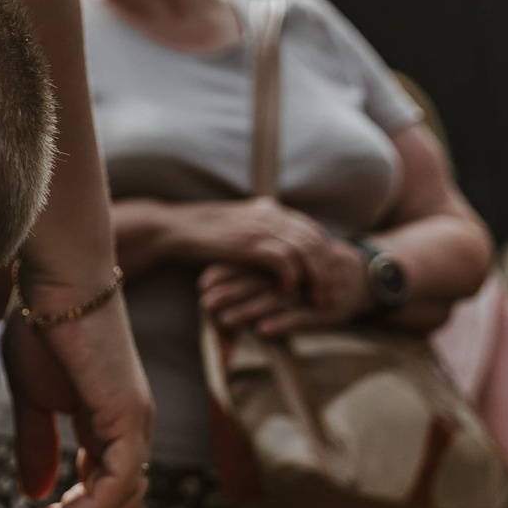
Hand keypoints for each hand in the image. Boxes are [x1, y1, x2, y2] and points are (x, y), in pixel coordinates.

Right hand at [0, 297, 152, 507]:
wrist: (56, 280)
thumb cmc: (42, 323)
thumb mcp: (32, 396)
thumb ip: (36, 444)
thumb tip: (35, 494)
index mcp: (110, 423)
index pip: (105, 489)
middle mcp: (132, 429)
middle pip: (119, 504)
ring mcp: (134, 424)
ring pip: (124, 501)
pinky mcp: (127, 417)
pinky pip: (119, 483)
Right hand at [167, 198, 355, 298]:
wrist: (174, 228)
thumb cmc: (201, 234)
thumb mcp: (237, 228)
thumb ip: (259, 233)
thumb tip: (277, 251)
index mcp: (270, 209)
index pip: (312, 229)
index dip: (325, 254)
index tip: (329, 277)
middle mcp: (271, 214)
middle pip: (316, 239)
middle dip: (328, 269)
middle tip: (332, 293)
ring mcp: (261, 226)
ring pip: (306, 250)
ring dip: (316, 277)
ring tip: (318, 299)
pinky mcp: (250, 241)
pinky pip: (284, 259)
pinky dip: (292, 276)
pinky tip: (291, 291)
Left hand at [198, 235, 372, 335]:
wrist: (364, 275)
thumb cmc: (317, 271)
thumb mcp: (291, 262)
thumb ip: (262, 264)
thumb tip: (224, 271)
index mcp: (283, 262)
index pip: (250, 266)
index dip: (226, 273)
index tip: (202, 283)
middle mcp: (293, 276)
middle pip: (257, 283)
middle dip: (230, 293)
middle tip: (205, 302)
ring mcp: (309, 294)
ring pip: (275, 301)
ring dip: (249, 310)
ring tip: (225, 319)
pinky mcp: (325, 311)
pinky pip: (301, 318)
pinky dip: (282, 324)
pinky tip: (263, 331)